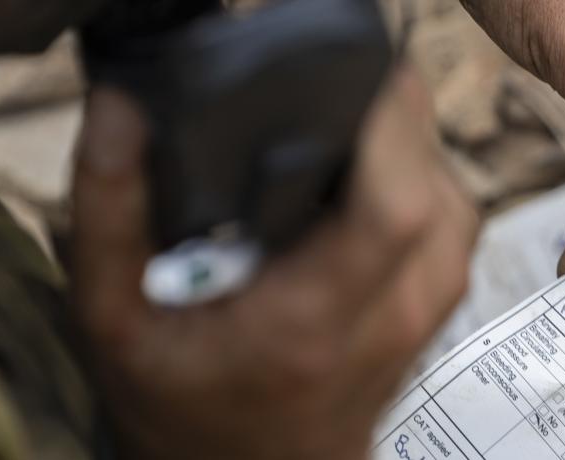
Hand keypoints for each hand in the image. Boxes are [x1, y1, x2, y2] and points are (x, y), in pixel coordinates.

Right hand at [72, 67, 477, 458]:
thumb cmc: (187, 409)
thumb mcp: (115, 318)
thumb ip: (110, 212)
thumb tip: (121, 113)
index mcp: (312, 320)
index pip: (392, 206)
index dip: (383, 126)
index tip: (337, 86)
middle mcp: (390, 316)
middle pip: (432, 187)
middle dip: (389, 120)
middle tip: (328, 97)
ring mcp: (425, 313)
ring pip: (452, 193)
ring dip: (407, 147)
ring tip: (344, 133)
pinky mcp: (438, 303)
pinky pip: (454, 215)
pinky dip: (421, 177)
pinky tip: (370, 175)